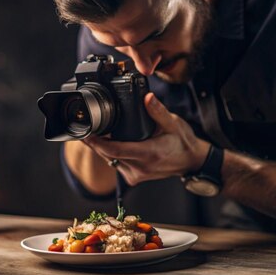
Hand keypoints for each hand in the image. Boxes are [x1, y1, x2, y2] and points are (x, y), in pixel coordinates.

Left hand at [83, 92, 209, 185]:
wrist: (191, 161)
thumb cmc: (183, 142)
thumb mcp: (173, 123)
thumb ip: (158, 111)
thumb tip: (146, 97)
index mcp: (149, 154)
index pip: (115, 150)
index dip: (97, 142)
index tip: (86, 132)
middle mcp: (140, 168)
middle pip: (107, 155)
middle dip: (94, 142)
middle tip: (84, 128)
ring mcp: (136, 175)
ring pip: (110, 160)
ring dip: (101, 148)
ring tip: (94, 132)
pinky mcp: (134, 177)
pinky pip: (116, 164)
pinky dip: (110, 154)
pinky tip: (108, 142)